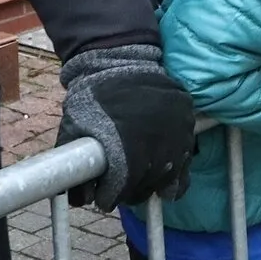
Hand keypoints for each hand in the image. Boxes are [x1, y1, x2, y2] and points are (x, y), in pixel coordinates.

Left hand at [57, 43, 195, 210]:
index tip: (103, 200)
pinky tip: (168, 186)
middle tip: (120, 194)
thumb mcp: (73, 126)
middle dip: (131, 192)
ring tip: (141, 187)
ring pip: (169, 174)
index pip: (122, 184)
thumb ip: (75, 162)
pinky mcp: (186, 122)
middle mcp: (154, 139)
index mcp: (125, 142)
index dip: (111, 196)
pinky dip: (177, 175)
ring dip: (154, 185)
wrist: (121, 58)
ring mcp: (174, 130)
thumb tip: (77, 200)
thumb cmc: (94, 95)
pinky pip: (187, 160)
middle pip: (146, 182)